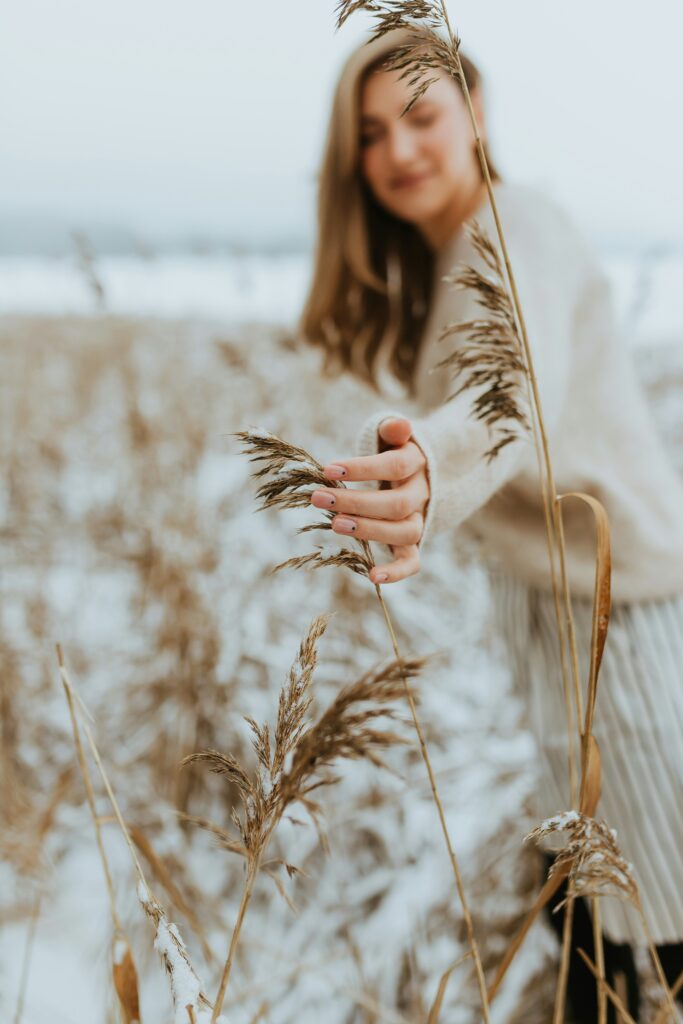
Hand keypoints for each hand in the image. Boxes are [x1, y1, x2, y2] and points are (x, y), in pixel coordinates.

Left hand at [310, 417, 429, 584]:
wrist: (420, 476)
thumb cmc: (393, 453)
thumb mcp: (393, 437)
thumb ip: (393, 430)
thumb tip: (399, 425)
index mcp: (416, 464)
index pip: (394, 466)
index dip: (363, 468)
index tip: (327, 470)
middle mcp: (420, 494)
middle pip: (395, 504)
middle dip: (355, 502)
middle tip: (319, 498)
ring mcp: (418, 519)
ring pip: (404, 531)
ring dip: (369, 531)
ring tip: (334, 524)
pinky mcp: (412, 542)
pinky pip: (413, 561)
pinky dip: (397, 572)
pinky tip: (373, 577)